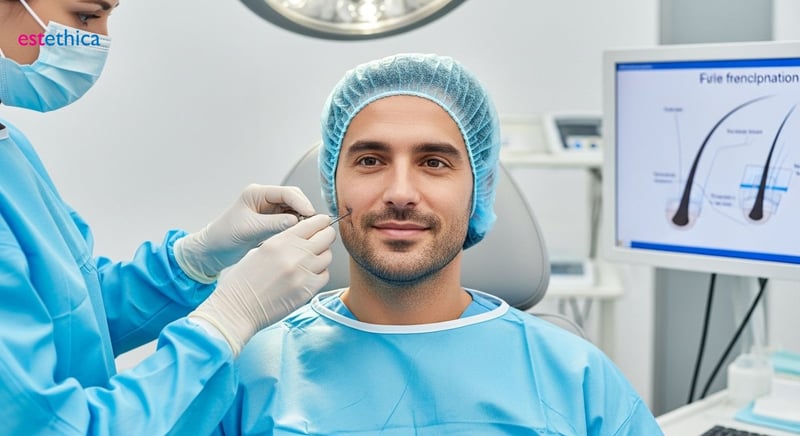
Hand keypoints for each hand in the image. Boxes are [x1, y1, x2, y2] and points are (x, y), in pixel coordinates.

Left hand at [174, 184, 315, 282]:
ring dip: (302, 218)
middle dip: (304, 210)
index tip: (311, 214)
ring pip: (294, 210)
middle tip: (314, 224)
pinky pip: (290, 221)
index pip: (286, 192)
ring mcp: (268, 210)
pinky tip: (300, 234)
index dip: (301, 202)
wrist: (213, 250)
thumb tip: (296, 222)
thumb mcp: (250, 229)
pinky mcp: (271, 221)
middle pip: (293, 199)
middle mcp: (264, 199)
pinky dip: (296, 226)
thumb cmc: (224, 236)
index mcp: (256, 193)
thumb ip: (274, 224)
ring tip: (308, 230)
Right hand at [189, 214, 335, 355]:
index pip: (312, 224)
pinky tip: (308, 276)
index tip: (322, 223)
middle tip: (324, 238)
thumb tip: (304, 237)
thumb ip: (284, 242)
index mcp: (280, 241)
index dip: (320, 222)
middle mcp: (294, 255)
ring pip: (328, 256)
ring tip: (311, 260)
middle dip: (326, 236)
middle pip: (326, 237)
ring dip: (322, 256)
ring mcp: (303, 273)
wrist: (237, 308)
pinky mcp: (308, 291)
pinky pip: (324, 276)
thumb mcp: (260, 251)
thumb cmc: (243, 281)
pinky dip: (320, 274)